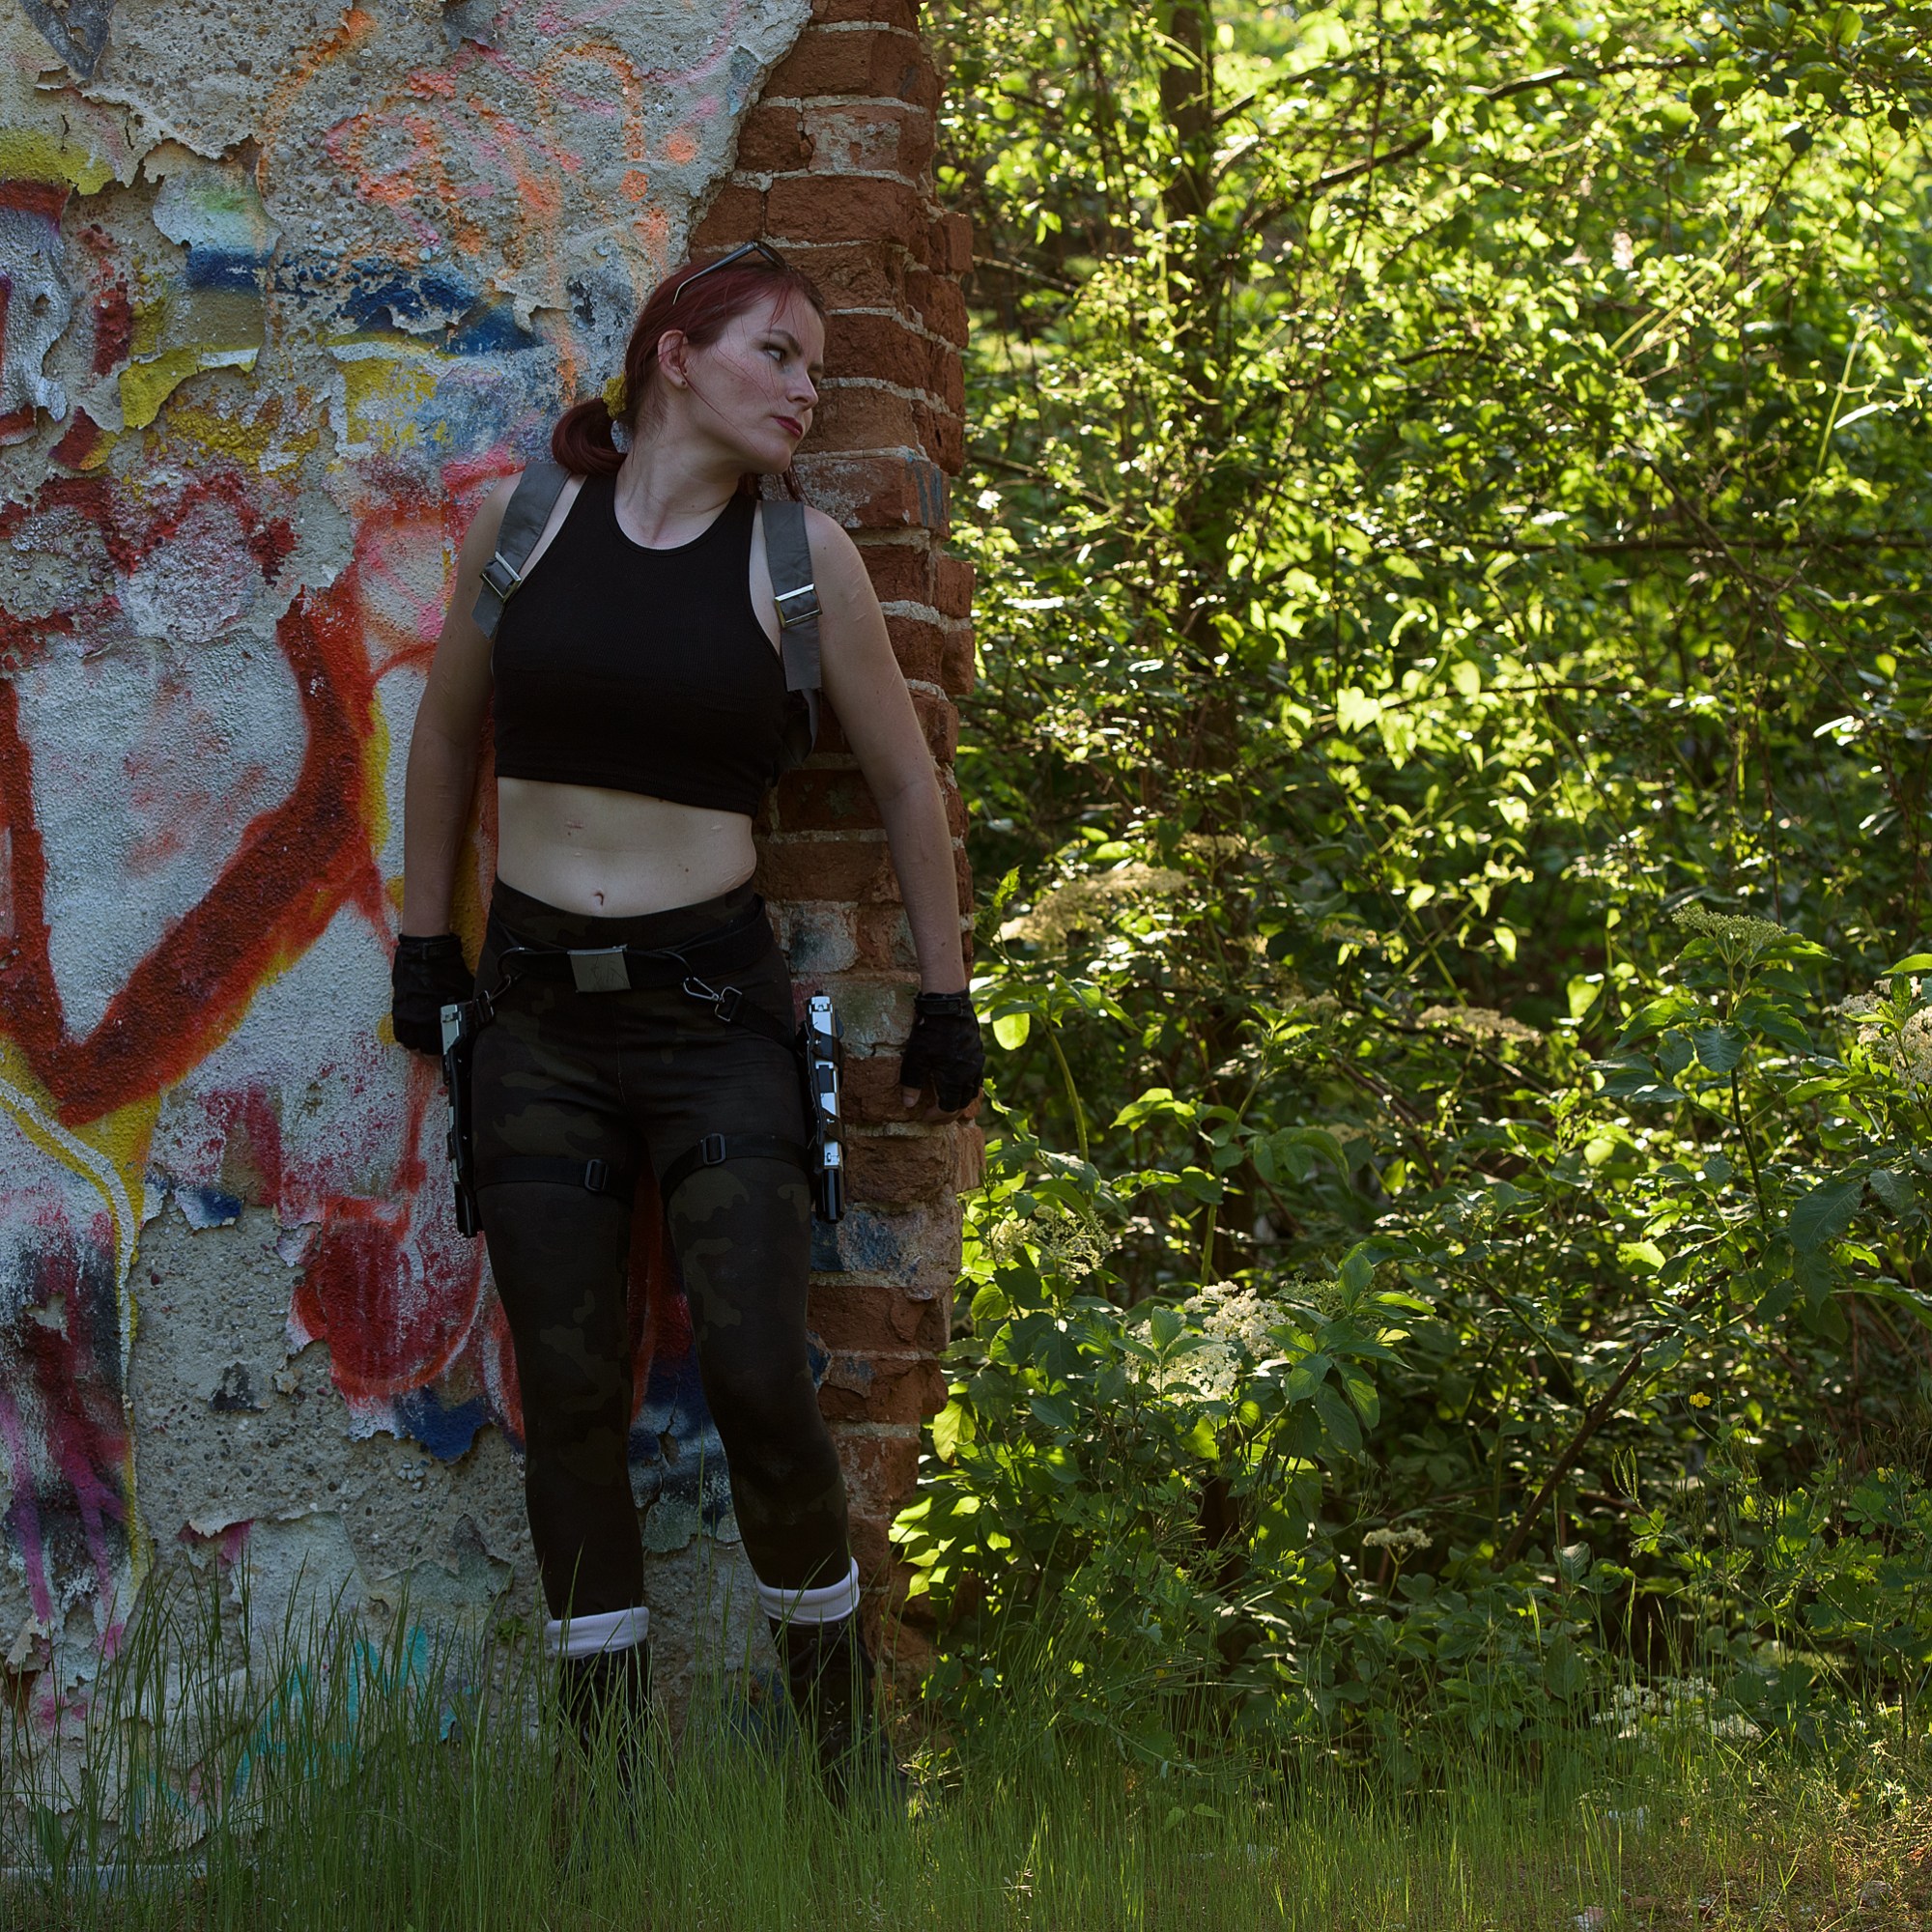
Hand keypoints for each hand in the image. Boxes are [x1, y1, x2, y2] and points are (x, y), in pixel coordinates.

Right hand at [390, 934, 471, 1054]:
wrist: (426, 952)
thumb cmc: (447, 969)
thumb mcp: (465, 993)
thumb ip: (468, 1010)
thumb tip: (477, 1019)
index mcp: (439, 1019)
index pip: (442, 1048)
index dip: (448, 1056)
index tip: (452, 1058)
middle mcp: (420, 1021)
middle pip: (425, 1050)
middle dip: (433, 1056)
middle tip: (440, 1058)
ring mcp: (406, 1015)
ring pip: (410, 1043)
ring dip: (418, 1049)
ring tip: (426, 1051)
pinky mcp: (398, 1008)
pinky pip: (400, 1031)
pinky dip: (407, 1037)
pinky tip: (413, 1037)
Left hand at [898, 990, 984, 1114]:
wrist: (949, 1004)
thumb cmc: (930, 1031)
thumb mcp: (915, 1058)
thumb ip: (912, 1083)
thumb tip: (908, 1104)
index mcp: (955, 1079)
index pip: (948, 1108)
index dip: (937, 1116)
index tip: (925, 1116)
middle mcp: (970, 1073)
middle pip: (962, 1103)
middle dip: (949, 1113)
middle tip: (936, 1116)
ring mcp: (976, 1062)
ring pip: (972, 1091)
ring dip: (960, 1100)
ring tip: (947, 1103)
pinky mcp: (978, 1051)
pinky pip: (976, 1077)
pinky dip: (967, 1086)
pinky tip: (958, 1082)